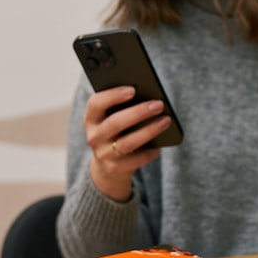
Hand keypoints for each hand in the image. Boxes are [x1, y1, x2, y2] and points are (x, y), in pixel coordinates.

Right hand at [84, 85, 172, 201]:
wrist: (107, 167)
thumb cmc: (117, 133)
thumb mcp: (113, 119)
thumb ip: (123, 107)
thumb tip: (149, 98)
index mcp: (91, 118)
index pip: (96, 103)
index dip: (113, 95)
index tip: (133, 89)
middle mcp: (94, 136)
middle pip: (115, 123)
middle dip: (139, 112)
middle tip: (159, 104)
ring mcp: (103, 154)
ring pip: (127, 142)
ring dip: (149, 131)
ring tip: (166, 120)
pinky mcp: (114, 168)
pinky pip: (135, 160)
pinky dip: (149, 152)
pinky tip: (160, 146)